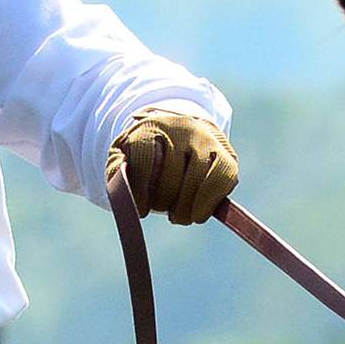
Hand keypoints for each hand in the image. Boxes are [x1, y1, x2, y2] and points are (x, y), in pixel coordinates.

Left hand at [109, 110, 238, 225]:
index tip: (140, 211)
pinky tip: (198, 214)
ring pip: (197, 180)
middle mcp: (181, 128)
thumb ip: (117, 168)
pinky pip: (223, 179)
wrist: (182, 128)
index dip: (140, 193)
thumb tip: (122, 187)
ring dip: (186, 209)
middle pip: (171, 178)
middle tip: (162, 208)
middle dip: (164, 201)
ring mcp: (206, 139)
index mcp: (151, 127)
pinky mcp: (227, 153)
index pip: (144, 161)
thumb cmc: (148, 150)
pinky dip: (209, 203)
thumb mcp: (125, 153)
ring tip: (178, 217)